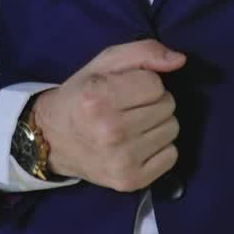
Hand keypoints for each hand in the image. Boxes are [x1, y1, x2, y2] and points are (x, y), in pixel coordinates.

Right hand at [34, 40, 185, 190]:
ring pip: (172, 130)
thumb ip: (142, 52)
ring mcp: (122, 160)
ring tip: (132, 124)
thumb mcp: (103, 64)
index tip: (124, 88)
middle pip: (167, 106)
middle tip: (128, 107)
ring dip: (157, 124)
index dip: (144, 81)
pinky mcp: (131, 181)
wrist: (53, 139)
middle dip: (152, 102)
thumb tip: (180, 60)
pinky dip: (159, 148)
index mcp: (98, 98)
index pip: (156, 84)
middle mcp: (110, 131)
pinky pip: (172, 156)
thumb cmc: (80, 96)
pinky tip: (137, 144)